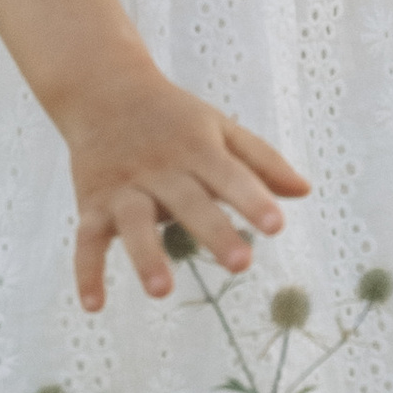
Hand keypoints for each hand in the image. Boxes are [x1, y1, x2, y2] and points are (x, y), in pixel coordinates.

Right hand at [57, 70, 308, 315]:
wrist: (101, 88)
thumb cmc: (172, 117)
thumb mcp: (219, 127)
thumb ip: (260, 160)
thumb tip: (305, 191)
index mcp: (197, 149)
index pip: (230, 175)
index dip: (253, 199)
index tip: (276, 225)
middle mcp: (160, 168)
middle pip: (188, 201)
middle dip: (213, 231)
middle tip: (240, 264)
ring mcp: (123, 186)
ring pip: (134, 221)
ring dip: (146, 255)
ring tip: (162, 291)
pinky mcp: (93, 203)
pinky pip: (86, 239)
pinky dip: (86, 271)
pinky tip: (94, 305)